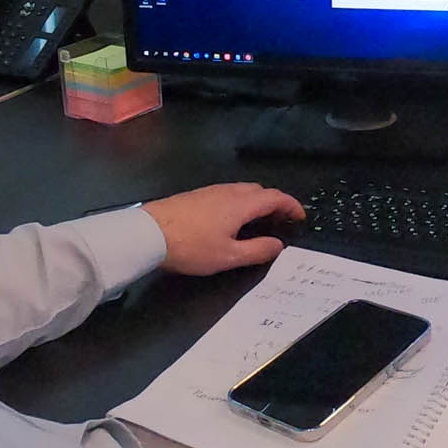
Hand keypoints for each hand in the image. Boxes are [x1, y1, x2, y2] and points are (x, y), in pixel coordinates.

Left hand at [144, 183, 304, 275]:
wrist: (148, 234)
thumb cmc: (191, 246)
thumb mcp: (228, 257)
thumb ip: (257, 250)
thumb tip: (278, 245)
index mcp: (241, 204)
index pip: (275, 197)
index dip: (291, 205)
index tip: (300, 217)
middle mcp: (229, 191)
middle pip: (260, 190)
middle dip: (275, 203)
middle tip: (280, 222)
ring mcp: (211, 191)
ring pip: (242, 191)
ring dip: (256, 202)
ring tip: (259, 222)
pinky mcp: (196, 195)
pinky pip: (228, 194)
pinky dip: (240, 203)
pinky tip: (231, 220)